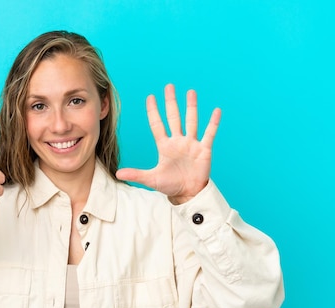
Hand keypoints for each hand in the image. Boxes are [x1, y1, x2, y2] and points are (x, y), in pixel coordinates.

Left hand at [116, 84, 220, 203]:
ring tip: (191, 92)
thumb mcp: (151, 179)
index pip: (157, 125)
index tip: (150, 97)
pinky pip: (209, 133)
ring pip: (191, 121)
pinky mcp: (204, 150)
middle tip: (169, 87)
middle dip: (171, 102)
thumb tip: (117, 173)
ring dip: (191, 107)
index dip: (153, 111)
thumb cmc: (170, 186)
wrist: (188, 194)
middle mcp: (178, 141)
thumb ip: (136, 174)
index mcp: (165, 146)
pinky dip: (213, 123)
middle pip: (174, 117)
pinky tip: (216, 111)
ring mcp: (191, 144)